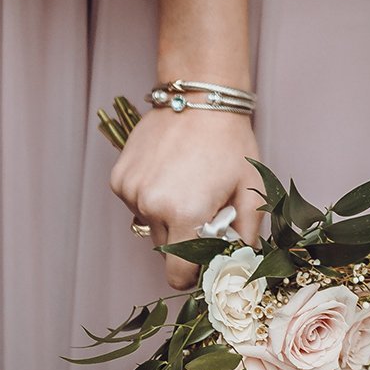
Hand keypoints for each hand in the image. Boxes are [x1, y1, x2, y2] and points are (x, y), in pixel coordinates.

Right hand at [110, 107, 264, 290]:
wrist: (200, 94)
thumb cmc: (230, 141)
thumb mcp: (250, 190)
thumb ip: (245, 236)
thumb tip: (239, 266)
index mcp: (185, 214)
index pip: (177, 274)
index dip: (191, 273)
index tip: (203, 260)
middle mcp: (152, 206)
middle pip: (165, 248)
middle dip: (184, 236)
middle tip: (204, 207)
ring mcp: (131, 191)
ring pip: (150, 224)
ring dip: (166, 214)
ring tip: (186, 182)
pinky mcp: (119, 178)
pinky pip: (135, 202)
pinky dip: (151, 195)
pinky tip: (169, 170)